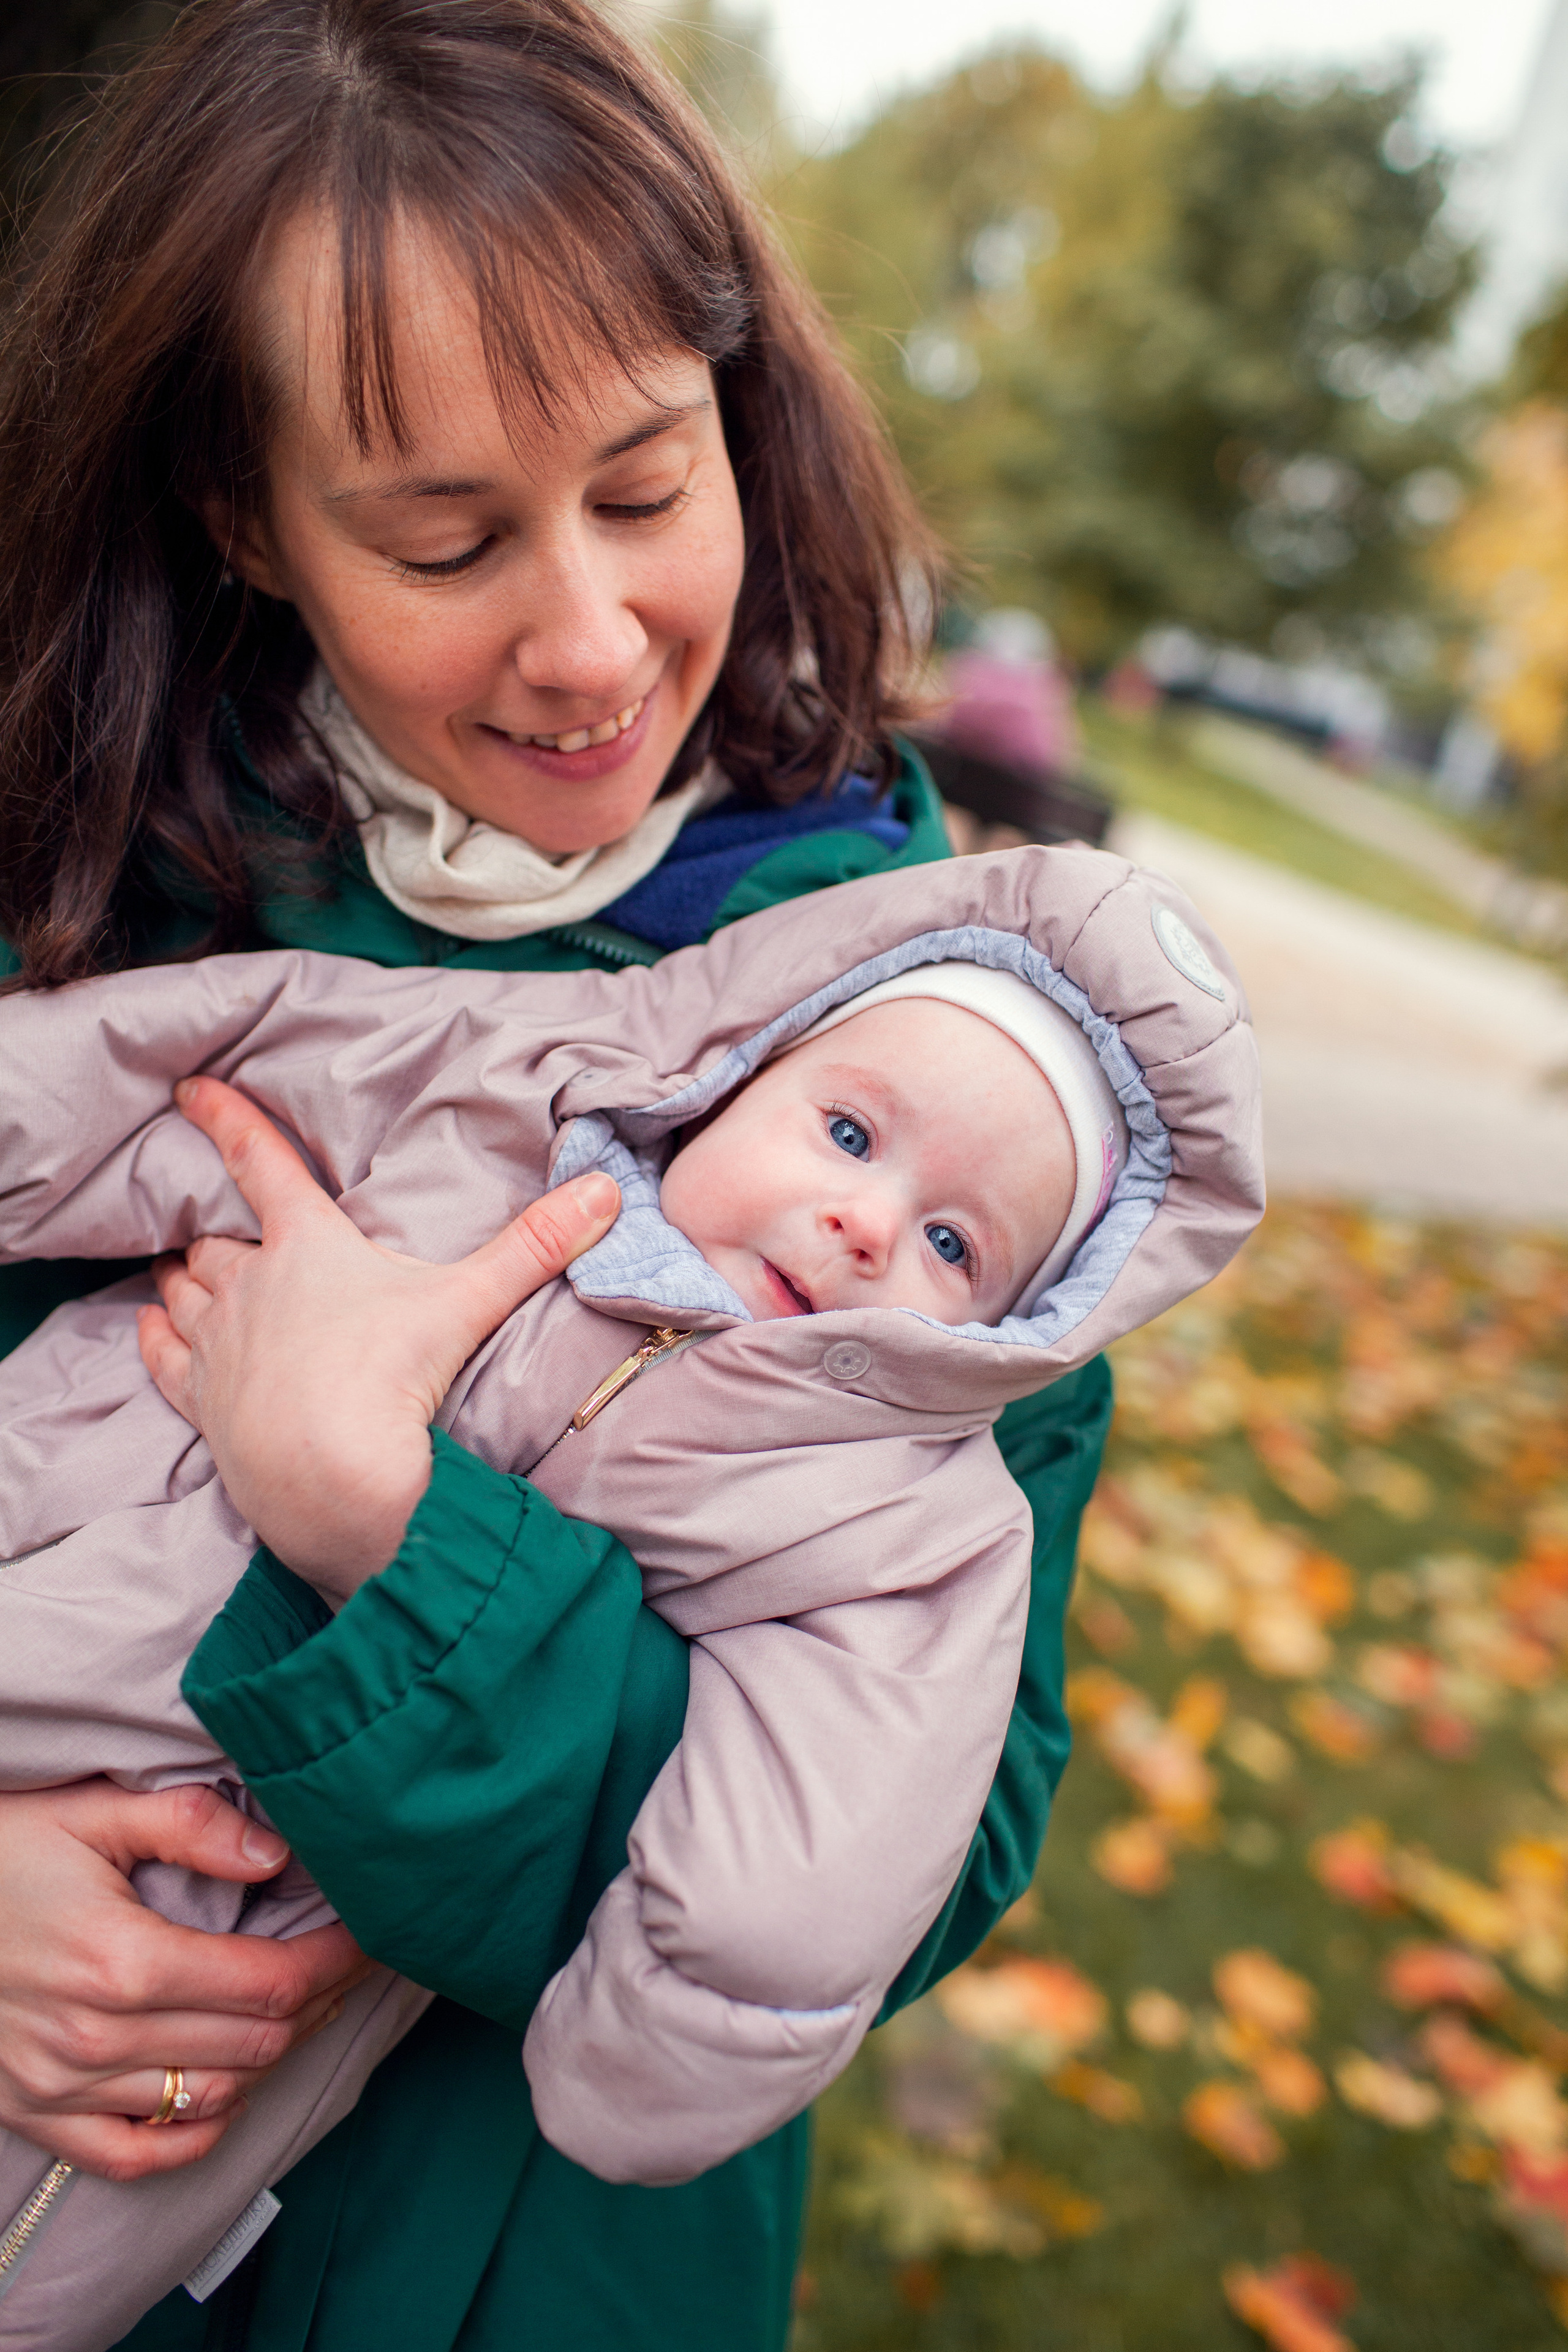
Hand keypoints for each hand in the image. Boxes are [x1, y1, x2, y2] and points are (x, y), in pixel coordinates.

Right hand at [0, 1782, 367, 2182]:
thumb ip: (187, 1825)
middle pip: (256, 2043)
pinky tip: (224, 2088)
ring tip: (296, 2010)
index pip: (270, 1982)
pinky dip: (196, 2130)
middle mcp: (99, 2038)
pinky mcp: (36, 2116)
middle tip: (342, 1964)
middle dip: (317, 2003)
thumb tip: (275, 1853)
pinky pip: (140, 2154)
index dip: (335, 1961)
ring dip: (268, 2059)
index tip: (371, 1935)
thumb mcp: (88, 1814)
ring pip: (214, 2098)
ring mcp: (65, 2088)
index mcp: (124, 1961)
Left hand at [137, 1076, 618, 1596]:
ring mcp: (219, 1345)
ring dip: (181, 1276)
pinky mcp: (204, 1402)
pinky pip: (164, 1357)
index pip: (259, 1162)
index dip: (225, 1118)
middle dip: (214, 1227)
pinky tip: (151, 1325)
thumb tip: (604, 1190)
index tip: (190, 1089)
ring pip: (182, 1291)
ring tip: (177, 1264)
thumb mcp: (470, 1301)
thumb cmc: (394, 1378)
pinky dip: (156, 1336)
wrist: (333, 1476)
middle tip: (210, 1219)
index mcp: (308, 1246)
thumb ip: (535, 1245)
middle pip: (217, 1240)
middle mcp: (250, 1285)